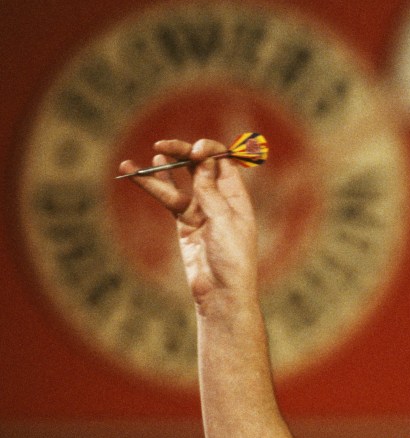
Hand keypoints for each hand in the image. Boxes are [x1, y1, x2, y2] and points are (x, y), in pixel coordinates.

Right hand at [117, 138, 258, 305]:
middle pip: (200, 168)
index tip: (194, 149)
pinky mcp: (184, 224)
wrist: (221, 293)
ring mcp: (200, 211)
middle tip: (163, 145)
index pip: (223, 162)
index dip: (208, 151)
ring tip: (149, 156)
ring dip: (163, 169)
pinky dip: (156, 186)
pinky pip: (168, 200)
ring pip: (180, 183)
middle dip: (183, 153)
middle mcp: (219, 200)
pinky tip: (144, 172)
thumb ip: (210, 191)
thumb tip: (202, 160)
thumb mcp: (223, 221)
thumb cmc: (232, 258)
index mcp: (236, 197)